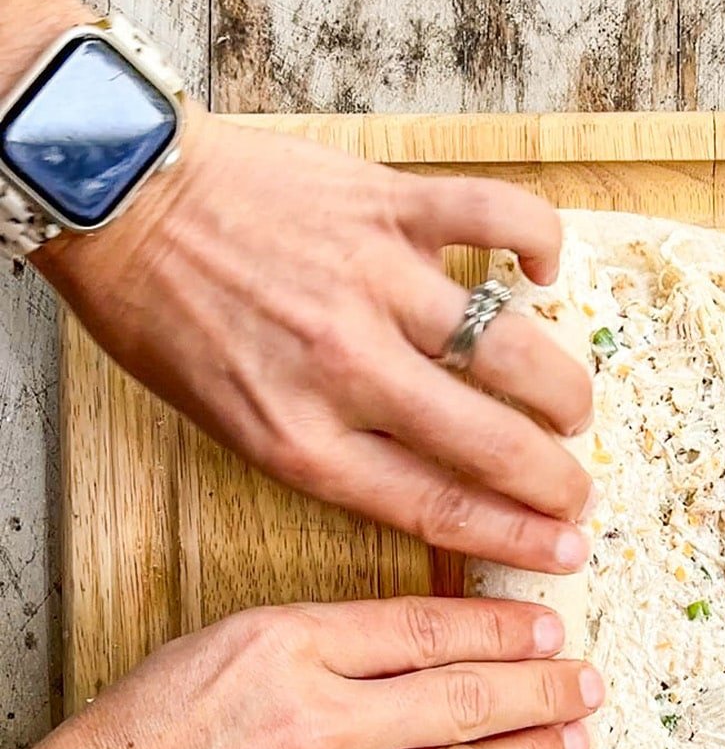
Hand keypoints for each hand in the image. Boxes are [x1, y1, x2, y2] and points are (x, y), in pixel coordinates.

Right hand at [0, 596, 600, 748]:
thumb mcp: (212, 652)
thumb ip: (313, 643)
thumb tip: (413, 644)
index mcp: (286, 647)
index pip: (425, 627)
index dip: (500, 626)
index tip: (546, 623)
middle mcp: (320, 721)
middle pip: (464, 696)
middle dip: (542, 686)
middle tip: (587, 681)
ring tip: (575, 740)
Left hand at [37, 111, 594, 572]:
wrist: (120, 199)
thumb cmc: (170, 320)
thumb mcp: (232, 424)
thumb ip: (330, 454)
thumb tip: (427, 479)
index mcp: (302, 438)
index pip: (436, 505)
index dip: (515, 535)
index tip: (564, 549)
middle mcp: (347, 368)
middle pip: (490, 442)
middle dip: (557, 478)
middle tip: (579, 487)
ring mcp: (373, 283)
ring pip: (511, 348)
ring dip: (561, 387)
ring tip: (571, 405)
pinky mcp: (385, 208)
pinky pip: (496, 220)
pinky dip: (538, 246)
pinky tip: (544, 274)